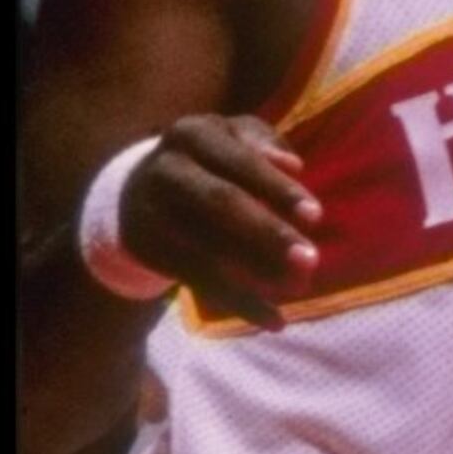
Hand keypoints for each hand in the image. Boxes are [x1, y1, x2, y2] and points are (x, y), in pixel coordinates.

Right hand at [113, 115, 324, 328]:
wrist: (136, 188)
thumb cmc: (209, 158)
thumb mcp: (232, 135)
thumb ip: (263, 142)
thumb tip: (292, 164)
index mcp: (193, 134)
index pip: (240, 162)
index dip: (277, 188)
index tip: (316, 216)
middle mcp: (166, 170)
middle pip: (220, 203)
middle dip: (267, 233)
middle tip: (310, 260)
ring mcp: (152, 213)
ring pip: (206, 247)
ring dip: (254, 272)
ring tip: (297, 286)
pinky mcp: (151, 250)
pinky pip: (197, 280)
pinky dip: (237, 301)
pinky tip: (273, 319)